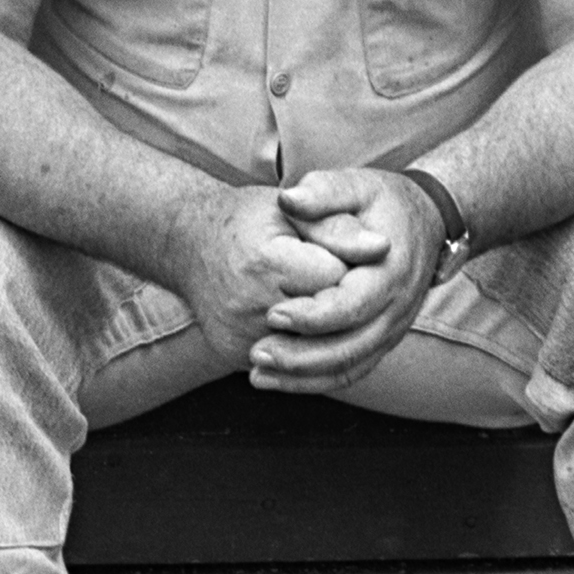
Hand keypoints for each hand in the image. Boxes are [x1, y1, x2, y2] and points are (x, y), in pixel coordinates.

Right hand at [165, 182, 348, 370]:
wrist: (189, 243)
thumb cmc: (248, 219)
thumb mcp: (292, 210)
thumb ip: (336, 227)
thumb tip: (384, 247)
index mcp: (266, 261)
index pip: (336, 279)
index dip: (350, 267)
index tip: (348, 256)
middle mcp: (247, 305)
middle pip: (325, 318)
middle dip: (340, 300)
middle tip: (338, 279)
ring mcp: (238, 336)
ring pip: (310, 348)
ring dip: (327, 330)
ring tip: (325, 302)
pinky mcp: (233, 355)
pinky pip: (286, 363)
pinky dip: (304, 347)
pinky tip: (307, 325)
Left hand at [247, 168, 446, 392]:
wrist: (425, 221)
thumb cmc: (384, 201)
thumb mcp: (357, 184)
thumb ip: (323, 192)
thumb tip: (287, 199)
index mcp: (391, 271)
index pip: (352, 305)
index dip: (312, 315)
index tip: (272, 314)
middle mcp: (397, 309)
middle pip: (349, 347)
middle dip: (300, 356)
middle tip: (257, 352)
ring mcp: (392, 330)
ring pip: (349, 367)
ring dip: (303, 377)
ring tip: (258, 374)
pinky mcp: (382, 341)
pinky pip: (351, 371)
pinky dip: (315, 381)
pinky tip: (278, 379)